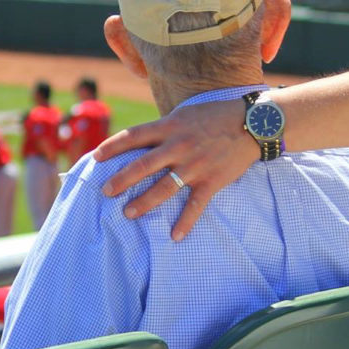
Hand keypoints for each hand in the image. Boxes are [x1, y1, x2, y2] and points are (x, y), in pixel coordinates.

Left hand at [94, 99, 254, 239]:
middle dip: (120, 180)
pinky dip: (185, 221)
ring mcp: (195, 165)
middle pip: (142, 165)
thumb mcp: (187, 113)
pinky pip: (196, 204)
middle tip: (105, 192)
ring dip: (144, 202)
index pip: (133, 136)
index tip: (95, 157)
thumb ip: (166, 127)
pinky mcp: (212, 180)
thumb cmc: (217, 114)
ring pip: (164, 187)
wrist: (253, 121)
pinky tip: (175, 236)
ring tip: (128, 213)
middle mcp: (179, 146)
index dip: (112, 146)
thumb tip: (144, 138)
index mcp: (170, 126)